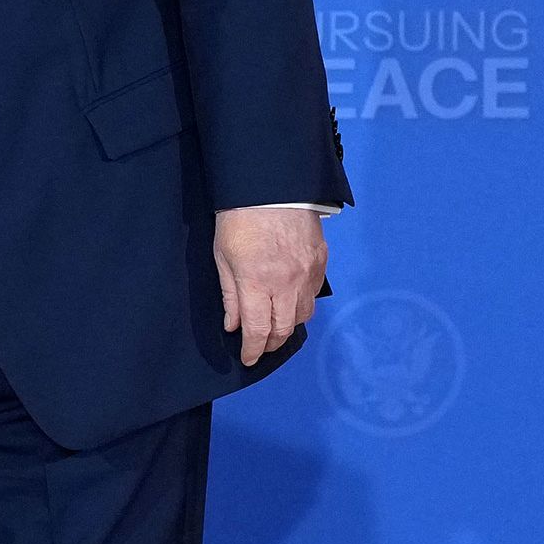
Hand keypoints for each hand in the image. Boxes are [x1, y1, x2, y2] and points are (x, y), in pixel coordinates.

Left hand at [214, 207, 327, 366]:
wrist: (271, 184)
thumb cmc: (238, 217)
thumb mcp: (222, 255)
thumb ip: (229, 294)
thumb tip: (233, 325)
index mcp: (256, 283)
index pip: (258, 330)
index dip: (253, 350)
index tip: (248, 358)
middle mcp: (286, 283)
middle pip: (283, 329)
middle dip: (271, 344)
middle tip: (261, 347)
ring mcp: (306, 273)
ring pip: (302, 315)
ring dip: (288, 326)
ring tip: (276, 327)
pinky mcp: (320, 261)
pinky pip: (314, 294)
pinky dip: (302, 305)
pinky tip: (291, 303)